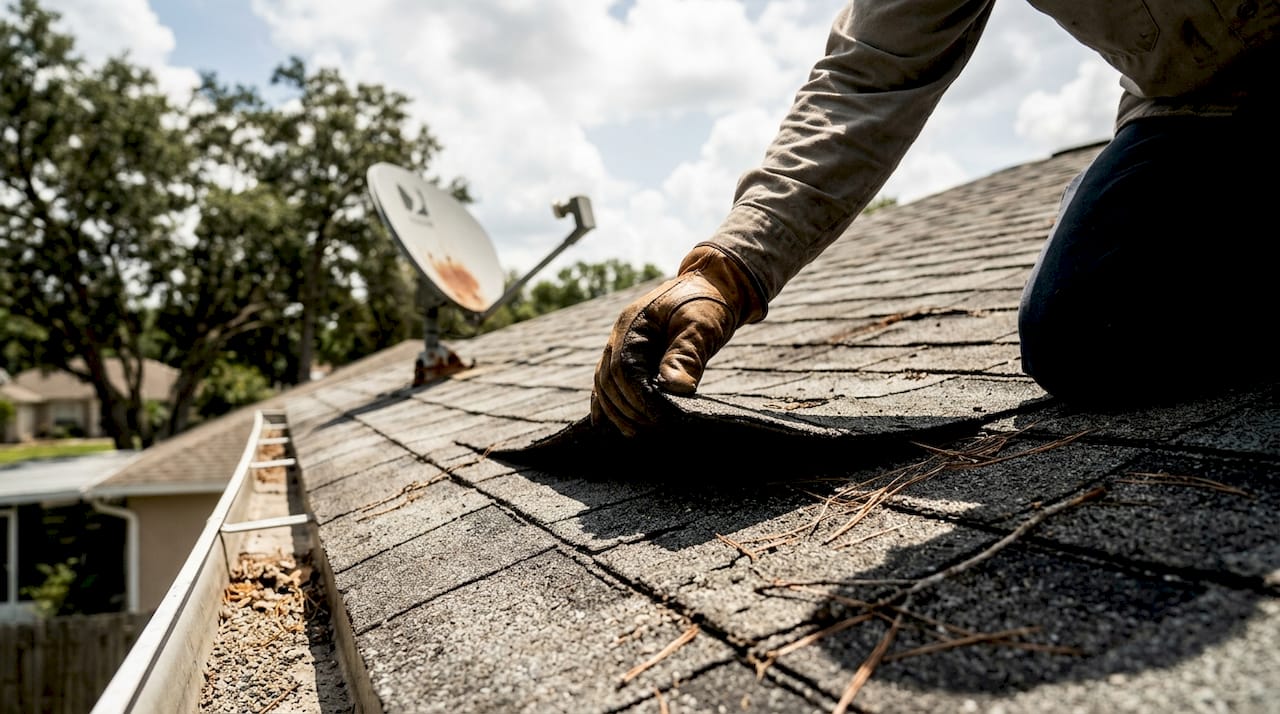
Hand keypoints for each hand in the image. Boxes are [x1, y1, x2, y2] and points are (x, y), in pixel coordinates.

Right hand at [591, 245, 763, 435]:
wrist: (713, 286)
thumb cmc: (709, 303)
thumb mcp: (702, 325)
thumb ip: (687, 354)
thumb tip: (676, 389)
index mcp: (634, 324)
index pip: (623, 369)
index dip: (637, 397)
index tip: (656, 418)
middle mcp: (621, 334)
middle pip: (608, 379)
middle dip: (626, 408)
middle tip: (648, 430)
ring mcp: (621, 342)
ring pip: (604, 382)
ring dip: (615, 410)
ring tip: (634, 432)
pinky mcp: (631, 352)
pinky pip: (609, 380)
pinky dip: (606, 402)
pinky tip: (607, 423)